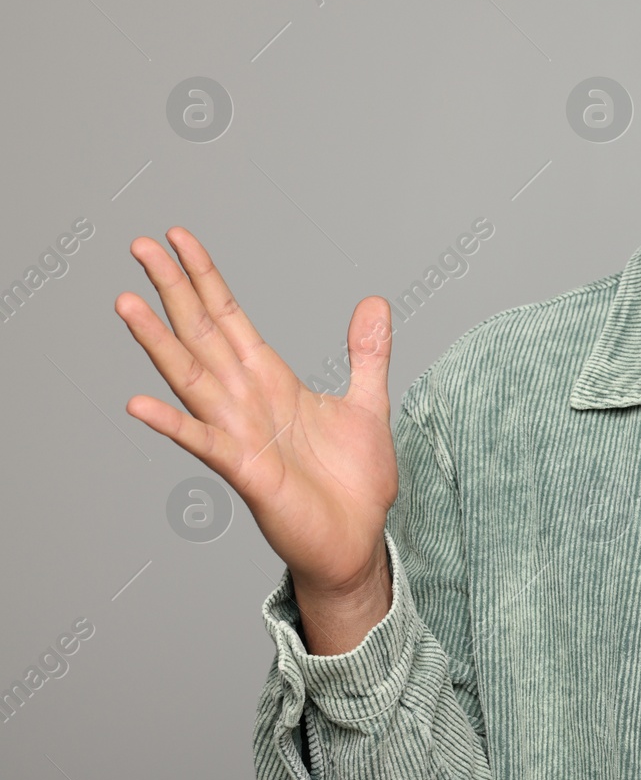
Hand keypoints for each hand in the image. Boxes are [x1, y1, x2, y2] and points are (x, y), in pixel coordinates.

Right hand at [116, 228, 397, 650]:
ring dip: (160, 344)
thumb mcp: (368, 404)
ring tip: (128, 304)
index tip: (178, 238)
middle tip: (139, 245)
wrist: (358, 541)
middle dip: (174, 291)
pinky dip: (173, 424)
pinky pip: (204, 443)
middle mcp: (246, 403)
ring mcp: (241, 436)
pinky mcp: (247, 472)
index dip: (205, 278)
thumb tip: (375, 302)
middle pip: (202, 335)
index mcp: (271, 382)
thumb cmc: (354, 482)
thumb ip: (367, 353)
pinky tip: (139, 404)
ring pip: (192, 379)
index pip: (229, 318)